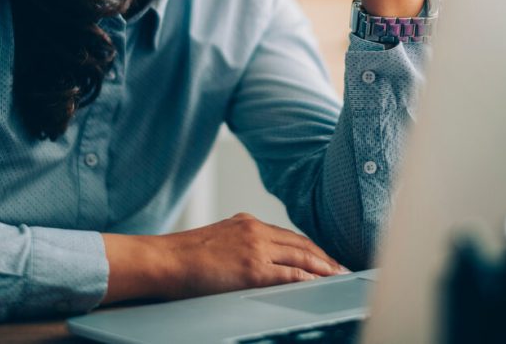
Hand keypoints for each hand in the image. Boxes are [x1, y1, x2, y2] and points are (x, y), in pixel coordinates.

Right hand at [101, 213, 346, 303]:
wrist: (163, 260)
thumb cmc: (183, 257)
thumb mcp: (218, 240)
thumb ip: (240, 244)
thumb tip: (258, 261)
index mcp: (247, 222)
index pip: (289, 235)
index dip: (311, 247)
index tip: (325, 257)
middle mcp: (255, 230)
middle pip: (300, 243)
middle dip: (324, 257)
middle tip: (342, 268)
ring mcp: (255, 248)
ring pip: (300, 257)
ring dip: (323, 268)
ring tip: (338, 277)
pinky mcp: (252, 269)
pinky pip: (288, 275)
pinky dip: (307, 279)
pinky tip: (319, 284)